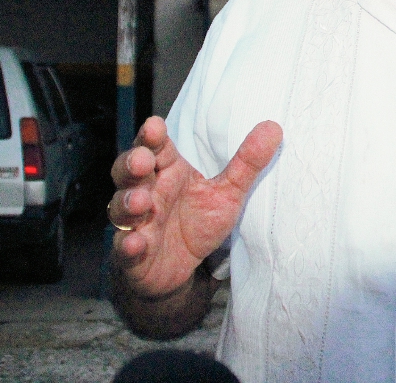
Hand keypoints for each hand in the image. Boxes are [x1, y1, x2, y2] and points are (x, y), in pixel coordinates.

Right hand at [108, 116, 282, 297]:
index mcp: (168, 170)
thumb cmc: (199, 222)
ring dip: (128, 202)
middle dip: (132, 163)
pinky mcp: (132, 253)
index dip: (152, 136)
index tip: (155, 126)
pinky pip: (125, 247)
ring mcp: (135, 223)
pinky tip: (136, 243)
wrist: (181, 270)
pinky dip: (128, 245)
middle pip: (129, 171)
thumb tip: (274, 127)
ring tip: (141, 201)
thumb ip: (247, 162)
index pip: (156, 146)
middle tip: (142, 160)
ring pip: (121, 207)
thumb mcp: (228, 192)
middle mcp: (147, 192)